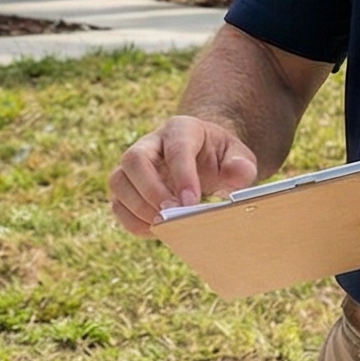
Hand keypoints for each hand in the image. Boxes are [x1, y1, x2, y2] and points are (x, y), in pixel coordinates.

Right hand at [109, 115, 260, 235]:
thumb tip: (237, 174)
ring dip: (138, 207)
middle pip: (134, 159)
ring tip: (163, 224)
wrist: (204, 162)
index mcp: (181, 129)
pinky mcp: (127, 188)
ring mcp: (134, 166)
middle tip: (171, 214)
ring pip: (118, 180)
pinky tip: (155, 230)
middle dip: (151, 190)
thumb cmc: (221, 159)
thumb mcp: (239, 157)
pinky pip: (118, 204)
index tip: (191, 202)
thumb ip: (241, 165)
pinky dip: (132, 221)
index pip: (175, 147)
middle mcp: (150, 143)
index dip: (182, 175)